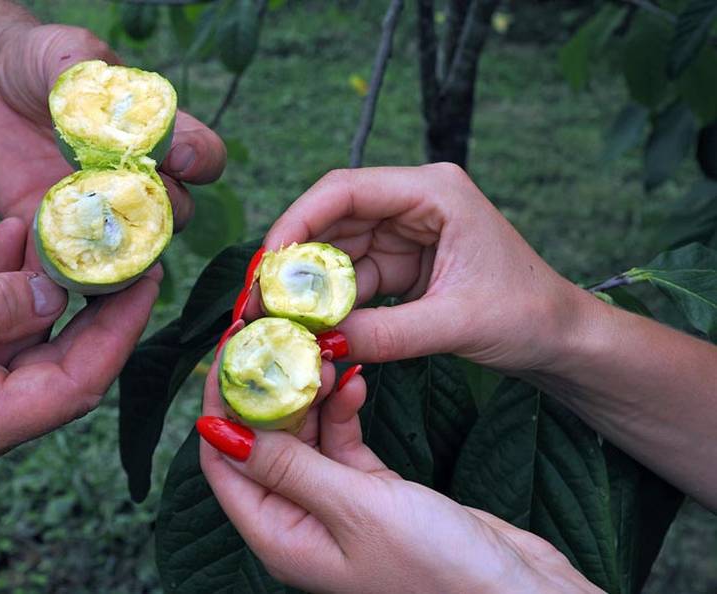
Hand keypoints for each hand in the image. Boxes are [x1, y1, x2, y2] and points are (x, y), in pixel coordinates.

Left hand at [0, 23, 226, 263]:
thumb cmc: (37, 64)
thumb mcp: (65, 55)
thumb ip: (90, 75)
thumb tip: (112, 115)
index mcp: (157, 137)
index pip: (203, 157)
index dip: (200, 160)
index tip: (180, 156)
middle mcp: (138, 181)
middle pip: (178, 212)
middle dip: (165, 208)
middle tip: (131, 193)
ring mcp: (101, 212)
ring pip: (138, 250)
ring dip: (129, 249)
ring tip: (107, 237)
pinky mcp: (58, 234)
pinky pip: (79, 266)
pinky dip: (77, 272)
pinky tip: (62, 258)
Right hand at [0, 218, 157, 480]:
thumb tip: (59, 295)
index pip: (77, 385)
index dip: (119, 332)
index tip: (148, 279)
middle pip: (59, 363)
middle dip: (93, 305)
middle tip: (124, 251)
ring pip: (22, 340)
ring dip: (42, 284)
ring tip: (64, 228)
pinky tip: (11, 238)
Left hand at [198, 361, 599, 593]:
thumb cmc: (437, 570)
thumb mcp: (355, 509)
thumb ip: (288, 467)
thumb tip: (218, 432)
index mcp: (281, 537)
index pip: (225, 462)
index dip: (221, 406)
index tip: (230, 351)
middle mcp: (301, 522)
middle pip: (263, 443)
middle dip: (268, 391)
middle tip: (281, 340)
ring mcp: (337, 506)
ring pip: (305, 437)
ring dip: (309, 396)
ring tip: (322, 354)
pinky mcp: (373, 492)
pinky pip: (343, 442)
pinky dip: (344, 412)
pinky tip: (354, 383)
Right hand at [249, 164, 595, 374]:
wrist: (561, 339)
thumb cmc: (528, 316)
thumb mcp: (456, 324)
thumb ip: (386, 335)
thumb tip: (318, 345)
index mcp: (435, 191)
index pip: (347, 189)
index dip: (298, 221)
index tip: (266, 264)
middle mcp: (415, 202)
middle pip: (333, 219)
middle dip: (295, 261)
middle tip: (260, 302)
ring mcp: (407, 232)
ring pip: (337, 252)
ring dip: (309, 287)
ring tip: (278, 321)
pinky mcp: (403, 263)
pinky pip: (353, 279)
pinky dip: (332, 304)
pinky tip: (313, 328)